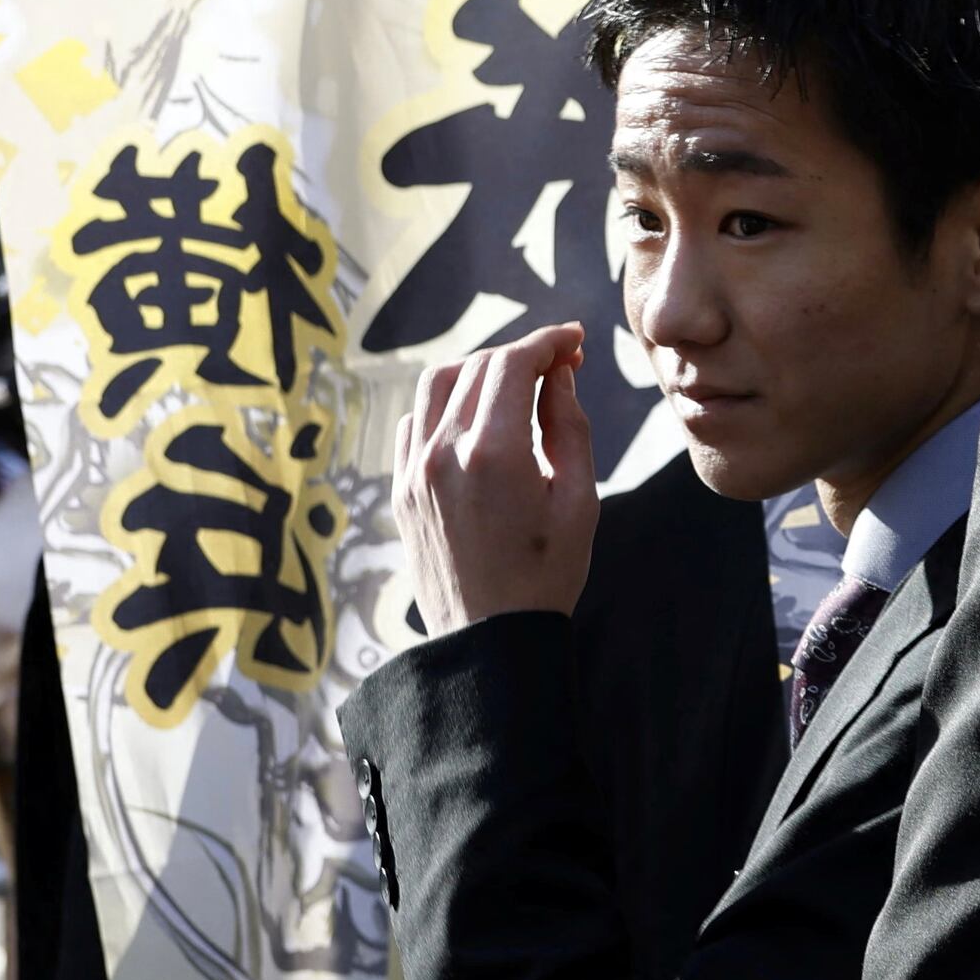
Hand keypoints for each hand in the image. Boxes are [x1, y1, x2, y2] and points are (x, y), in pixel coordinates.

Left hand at [396, 325, 606, 636]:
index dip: (548, 342)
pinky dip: (447, 405)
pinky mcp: (400, 488)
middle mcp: (443, 453)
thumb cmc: (545, 575)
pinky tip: (477, 420)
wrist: (488, 639)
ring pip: (439, 383)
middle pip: (479, 366)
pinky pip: (416, 421)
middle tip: (560, 363)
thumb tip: (560, 374)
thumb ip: (569, 426)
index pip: (514, 363)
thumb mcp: (578, 500)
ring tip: (517, 385)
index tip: (575, 341)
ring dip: (481, 371)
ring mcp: (414, 470)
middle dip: (522, 354)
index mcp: (494, 454)